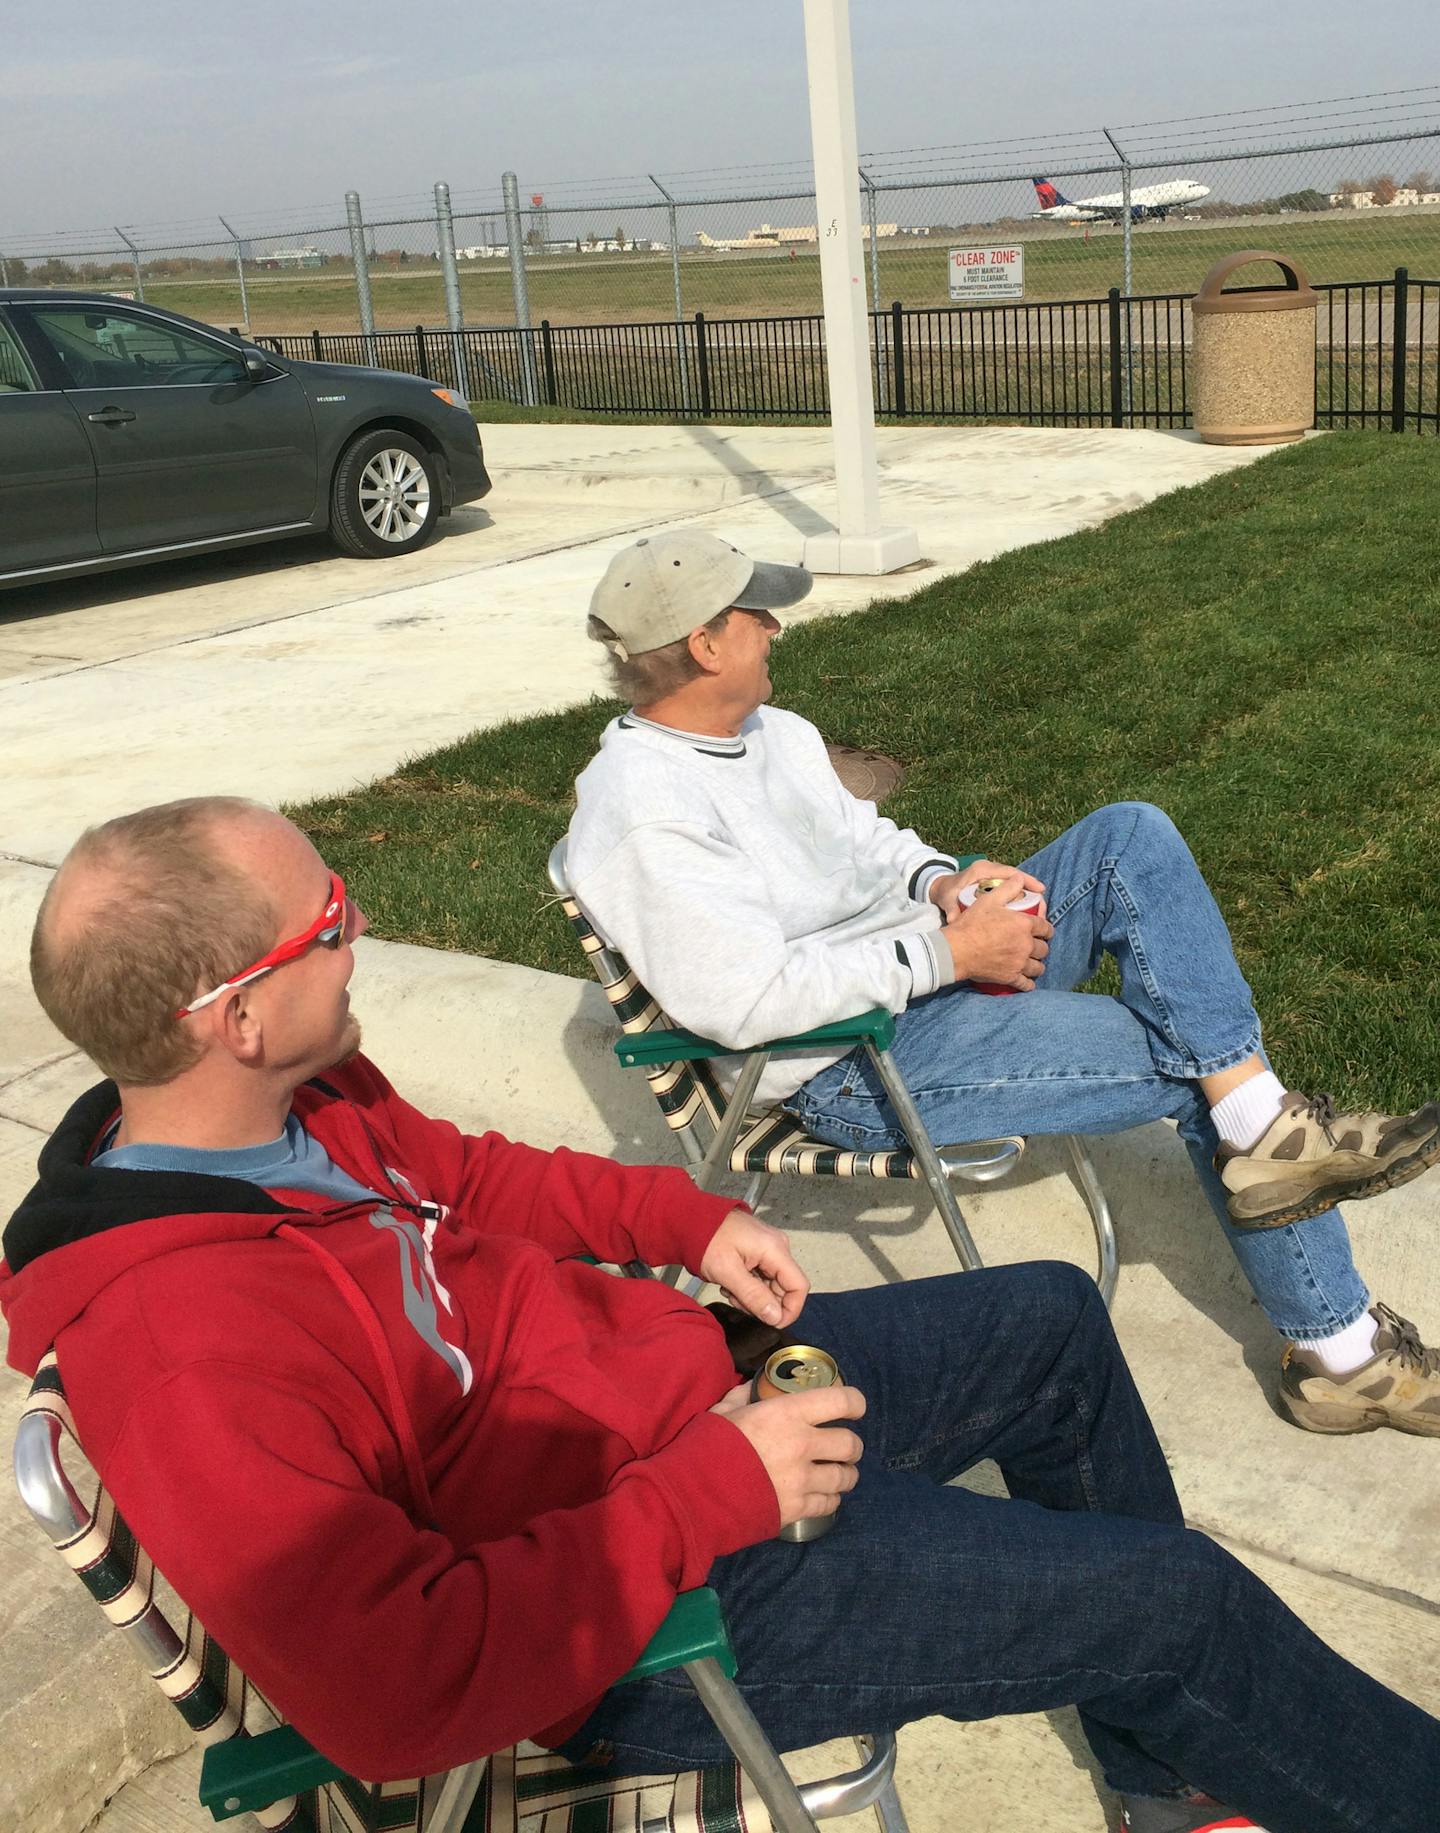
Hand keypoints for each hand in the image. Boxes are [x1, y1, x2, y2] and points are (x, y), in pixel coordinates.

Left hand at [698, 1209, 808, 1326]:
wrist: (691, 1219)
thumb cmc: (706, 1239)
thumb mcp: (728, 1272)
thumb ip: (754, 1296)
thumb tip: (776, 1317)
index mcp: (775, 1249)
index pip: (799, 1287)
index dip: (790, 1310)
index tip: (772, 1323)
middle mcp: (777, 1247)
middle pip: (784, 1288)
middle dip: (763, 1303)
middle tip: (737, 1300)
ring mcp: (769, 1248)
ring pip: (771, 1285)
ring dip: (752, 1295)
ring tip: (730, 1289)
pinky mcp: (759, 1250)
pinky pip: (762, 1276)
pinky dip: (748, 1285)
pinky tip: (730, 1282)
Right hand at [712, 1384, 865, 1529]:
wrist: (692, 1494)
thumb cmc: (707, 1445)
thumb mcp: (724, 1411)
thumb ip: (744, 1397)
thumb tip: (752, 1388)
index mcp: (786, 1413)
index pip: (841, 1401)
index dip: (855, 1403)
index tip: (855, 1408)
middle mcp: (802, 1444)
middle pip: (851, 1444)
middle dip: (852, 1445)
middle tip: (844, 1448)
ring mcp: (802, 1480)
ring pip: (846, 1478)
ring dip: (845, 1474)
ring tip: (836, 1473)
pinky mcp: (796, 1509)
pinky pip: (830, 1504)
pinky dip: (830, 1499)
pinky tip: (820, 1495)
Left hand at [927, 858, 1044, 924]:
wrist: (940, 888)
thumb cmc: (946, 892)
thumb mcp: (948, 899)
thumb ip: (951, 909)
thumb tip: (954, 921)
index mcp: (982, 870)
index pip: (1010, 872)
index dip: (1027, 880)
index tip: (1040, 890)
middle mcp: (991, 871)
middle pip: (1018, 879)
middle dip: (1033, 892)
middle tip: (1043, 908)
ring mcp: (994, 877)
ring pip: (1018, 885)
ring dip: (1029, 898)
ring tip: (1040, 914)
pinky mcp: (995, 885)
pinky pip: (1013, 891)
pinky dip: (1022, 900)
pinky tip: (1029, 915)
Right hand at [939, 869, 1052, 990]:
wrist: (956, 949)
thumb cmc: (971, 923)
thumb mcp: (988, 899)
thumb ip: (1008, 888)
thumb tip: (1019, 878)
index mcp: (1024, 925)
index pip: (1046, 927)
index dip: (1046, 929)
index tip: (1043, 930)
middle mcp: (1026, 945)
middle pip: (1044, 949)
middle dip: (1041, 947)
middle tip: (1035, 946)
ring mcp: (1019, 963)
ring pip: (1038, 967)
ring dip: (1037, 964)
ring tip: (1031, 963)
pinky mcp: (1010, 977)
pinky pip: (1026, 984)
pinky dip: (1028, 983)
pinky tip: (1027, 981)